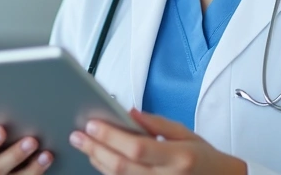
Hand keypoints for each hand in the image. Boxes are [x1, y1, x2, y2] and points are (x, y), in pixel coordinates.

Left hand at [68, 108, 246, 174]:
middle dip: (95, 148)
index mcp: (178, 157)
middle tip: (78, 134)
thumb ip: (156, 123)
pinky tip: (98, 160)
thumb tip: (129, 112)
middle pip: (121, 166)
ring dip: (96, 160)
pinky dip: (107, 172)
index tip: (92, 123)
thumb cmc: (203, 157)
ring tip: (83, 144)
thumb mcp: (185, 132)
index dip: (111, 136)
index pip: (136, 147)